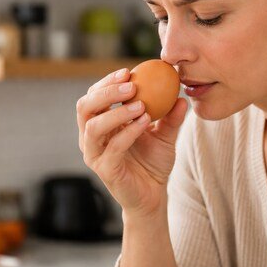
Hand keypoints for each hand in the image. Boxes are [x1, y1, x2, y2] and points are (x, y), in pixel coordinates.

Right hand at [76, 68, 188, 217]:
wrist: (154, 194)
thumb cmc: (153, 162)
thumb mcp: (164, 134)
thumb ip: (171, 115)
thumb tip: (182, 94)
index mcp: (100, 123)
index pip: (94, 96)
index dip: (107, 82)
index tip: (128, 72)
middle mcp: (91, 137)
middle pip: (85, 107)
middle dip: (106, 92)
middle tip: (131, 85)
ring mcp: (95, 154)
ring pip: (93, 127)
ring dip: (117, 112)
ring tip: (141, 105)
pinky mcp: (105, 170)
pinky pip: (113, 147)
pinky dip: (128, 132)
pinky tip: (145, 122)